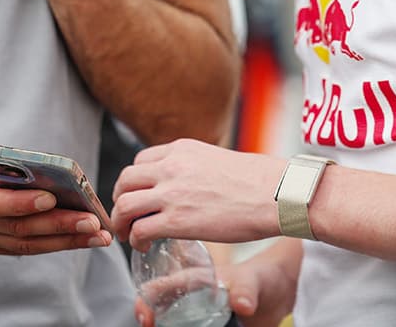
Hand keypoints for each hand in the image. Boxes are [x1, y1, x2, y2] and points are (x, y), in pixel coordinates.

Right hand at [0, 114, 112, 255]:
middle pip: (15, 229)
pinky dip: (49, 246)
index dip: (20, 203)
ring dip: (61, 242)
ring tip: (96, 235)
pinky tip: (76, 239)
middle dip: (57, 226)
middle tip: (92, 222)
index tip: (50, 195)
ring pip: (22, 244)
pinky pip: (18, 248)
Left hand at [111, 140, 285, 249]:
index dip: (134, 182)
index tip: (139, 196)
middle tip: (126, 216)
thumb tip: (190, 182)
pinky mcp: (177, 221)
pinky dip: (136, 239)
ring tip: (128, 234)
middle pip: (125, 181)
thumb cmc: (257, 181)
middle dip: (120, 200)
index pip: (140, 161)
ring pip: (125, 205)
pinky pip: (140, 230)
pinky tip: (145, 245)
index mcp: (181, 149)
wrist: (275, 193)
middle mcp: (172, 167)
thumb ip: (194, 167)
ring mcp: (172, 193)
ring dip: (121, 222)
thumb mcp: (217, 158)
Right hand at [134, 255, 299, 326]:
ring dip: (163, 326)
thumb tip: (243, 304)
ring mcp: (197, 316)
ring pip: (171, 322)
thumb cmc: (260, 279)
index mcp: (193, 280)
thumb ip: (247, 291)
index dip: (146, 300)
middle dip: (148, 318)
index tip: (146, 318)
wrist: (276, 295)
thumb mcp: (253, 282)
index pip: (160, 287)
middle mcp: (190, 299)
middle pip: (158, 308)